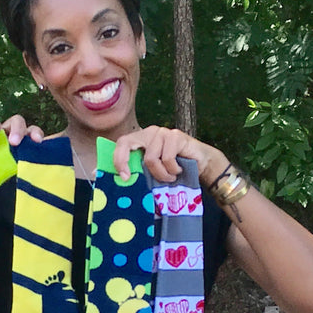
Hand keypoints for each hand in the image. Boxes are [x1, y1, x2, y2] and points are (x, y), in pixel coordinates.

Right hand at [0, 107, 44, 177]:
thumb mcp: (3, 178)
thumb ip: (16, 170)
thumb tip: (32, 173)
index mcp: (16, 147)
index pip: (31, 134)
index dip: (36, 134)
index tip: (38, 142)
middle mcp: (4, 135)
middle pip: (18, 122)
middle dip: (18, 130)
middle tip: (14, 143)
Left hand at [112, 126, 227, 183]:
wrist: (201, 163)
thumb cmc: (174, 169)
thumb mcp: (153, 172)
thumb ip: (137, 172)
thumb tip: (112, 179)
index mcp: (141, 139)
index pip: (121, 143)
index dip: (117, 159)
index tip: (123, 177)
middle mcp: (149, 132)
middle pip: (127, 143)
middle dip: (124, 162)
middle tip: (130, 179)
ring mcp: (162, 132)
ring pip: (150, 158)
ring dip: (160, 174)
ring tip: (170, 178)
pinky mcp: (175, 135)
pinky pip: (166, 158)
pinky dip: (172, 170)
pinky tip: (178, 171)